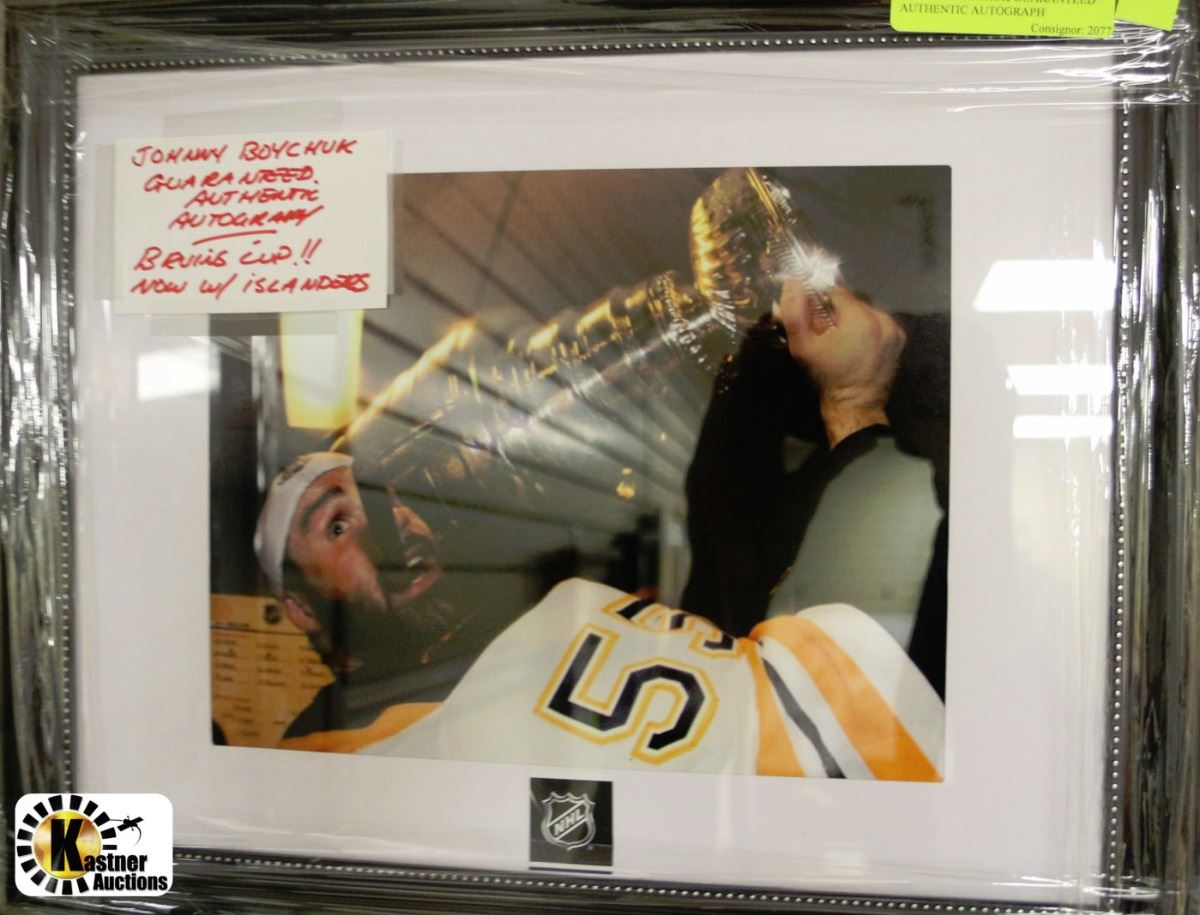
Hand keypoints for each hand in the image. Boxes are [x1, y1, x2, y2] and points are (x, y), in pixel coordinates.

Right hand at [776, 281, 905, 446]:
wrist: (854, 406)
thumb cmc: (826, 376)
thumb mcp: (802, 346)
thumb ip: (795, 312)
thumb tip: (792, 282)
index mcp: (860, 316)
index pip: (836, 291)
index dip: (821, 300)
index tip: (813, 315)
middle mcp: (882, 317)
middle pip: (853, 302)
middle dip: (838, 312)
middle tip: (826, 330)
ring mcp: (894, 329)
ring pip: (867, 312)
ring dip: (853, 319)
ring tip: (842, 340)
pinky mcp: (899, 340)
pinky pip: (879, 324)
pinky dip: (868, 329)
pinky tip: (857, 345)